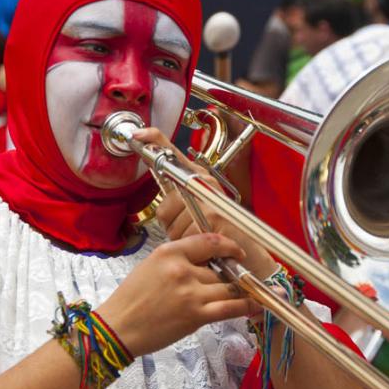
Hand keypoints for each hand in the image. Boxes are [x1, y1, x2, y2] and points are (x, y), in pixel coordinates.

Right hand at [95, 233, 259, 357]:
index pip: (209, 241)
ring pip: (228, 287)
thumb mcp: (151, 265)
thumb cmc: (131, 298)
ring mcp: (191, 292)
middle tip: (239, 280)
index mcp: (170, 252)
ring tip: (255, 292)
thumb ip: (178, 259)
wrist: (118, 327)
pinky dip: (247, 306)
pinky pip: (230, 307)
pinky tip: (257, 305)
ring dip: (242, 290)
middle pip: (220, 268)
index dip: (228, 246)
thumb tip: (207, 261)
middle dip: (231, 275)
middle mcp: (182, 268)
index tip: (237, 251)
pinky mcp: (196, 314)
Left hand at [132, 127, 276, 279]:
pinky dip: (191, 244)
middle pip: (165, 203)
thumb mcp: (200, 211)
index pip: (173, 153)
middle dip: (171, 223)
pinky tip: (204, 244)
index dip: (154, 141)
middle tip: (189, 228)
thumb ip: (179, 202)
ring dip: (181, 236)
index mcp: (200, 178)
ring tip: (199, 236)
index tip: (139, 134)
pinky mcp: (213, 216)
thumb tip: (161, 200)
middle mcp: (205, 183)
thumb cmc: (224, 232)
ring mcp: (210, 200)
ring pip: (172, 223)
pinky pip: (184, 234)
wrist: (249, 254)